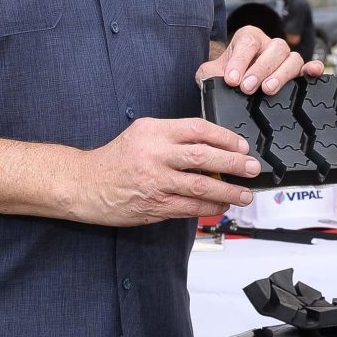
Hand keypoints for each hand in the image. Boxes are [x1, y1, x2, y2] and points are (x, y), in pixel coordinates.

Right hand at [72, 118, 261, 226]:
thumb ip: (172, 137)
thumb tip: (212, 148)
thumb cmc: (115, 160)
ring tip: (244, 194)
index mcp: (153, 131)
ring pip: (200, 186)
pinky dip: (209, 208)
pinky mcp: (154, 205)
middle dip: (233, 163)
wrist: (84, 184)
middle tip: (251, 168)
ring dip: (228, 191)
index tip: (241, 146)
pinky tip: (221, 206)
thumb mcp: (141, 134)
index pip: (197, 129)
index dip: (225, 137)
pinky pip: (189, 208)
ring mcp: (154, 181)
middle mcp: (154, 154)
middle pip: (203, 156)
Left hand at [197, 25, 316, 94]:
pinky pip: (309, 67)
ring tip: (267, 90)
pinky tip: (313, 73)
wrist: (234, 87)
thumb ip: (207, 74)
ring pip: (293, 58)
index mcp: (248, 37)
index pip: (248, 42)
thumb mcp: (210, 72)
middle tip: (247, 88)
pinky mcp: (298, 73)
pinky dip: (314, 69)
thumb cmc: (225, 77)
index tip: (232, 79)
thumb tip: (211, 81)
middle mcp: (270, 45)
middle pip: (274, 48)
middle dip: (260, 69)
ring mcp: (286, 59)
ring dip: (281, 74)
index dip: (240, 60)